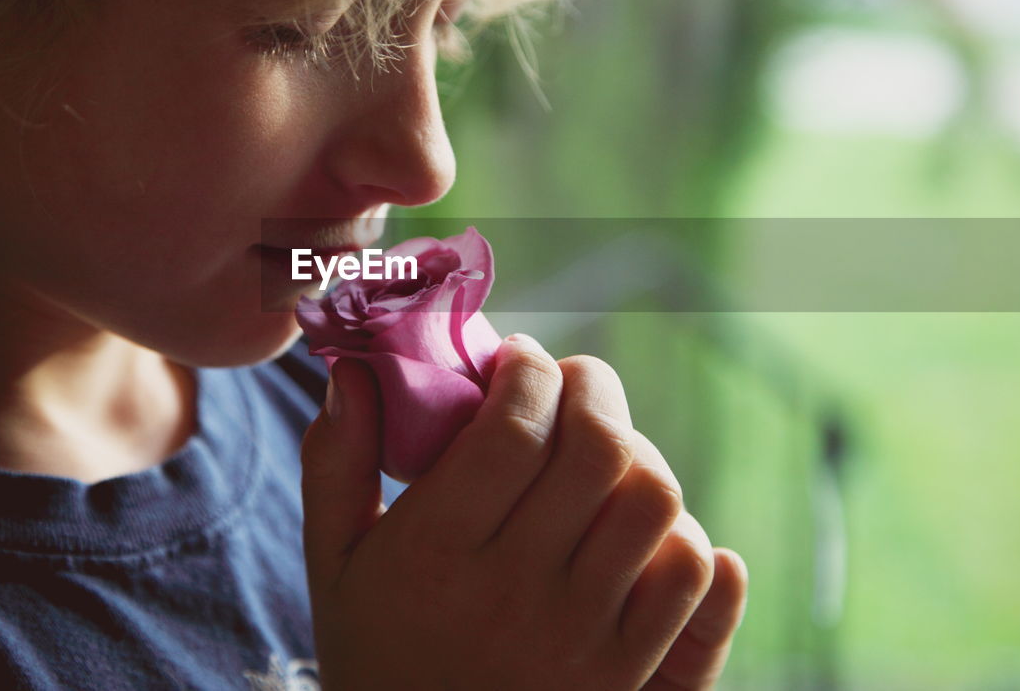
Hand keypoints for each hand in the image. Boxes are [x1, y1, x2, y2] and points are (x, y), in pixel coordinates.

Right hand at [300, 334, 747, 689]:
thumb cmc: (376, 651)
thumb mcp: (333, 563)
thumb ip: (337, 463)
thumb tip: (351, 372)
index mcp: (434, 551)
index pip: (512, 428)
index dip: (527, 370)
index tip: (517, 359)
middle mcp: (512, 590)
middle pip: (596, 448)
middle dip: (590, 387)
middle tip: (568, 382)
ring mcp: (578, 634)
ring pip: (651, 501)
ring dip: (635, 453)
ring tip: (601, 449)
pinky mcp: (625, 670)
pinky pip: (686, 575)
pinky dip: (676, 531)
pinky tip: (631, 520)